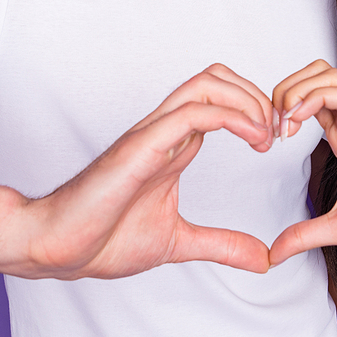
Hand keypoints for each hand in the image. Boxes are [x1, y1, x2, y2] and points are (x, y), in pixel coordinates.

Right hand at [0, 64, 277, 279]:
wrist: (57, 248)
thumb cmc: (102, 239)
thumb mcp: (179, 242)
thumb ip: (222, 245)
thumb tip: (262, 258)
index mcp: (174, 147)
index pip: (221, 101)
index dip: (257, 112)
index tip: (279, 143)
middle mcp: (164, 132)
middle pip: (217, 78)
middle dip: (258, 97)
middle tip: (279, 134)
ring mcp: (152, 135)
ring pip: (206, 84)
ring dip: (248, 102)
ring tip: (267, 136)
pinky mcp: (141, 146)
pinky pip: (192, 113)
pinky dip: (231, 117)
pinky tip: (252, 141)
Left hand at [268, 60, 336, 265]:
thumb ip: (305, 235)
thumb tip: (273, 254)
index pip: (306, 97)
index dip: (278, 108)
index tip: (264, 140)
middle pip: (313, 74)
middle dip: (282, 90)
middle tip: (270, 126)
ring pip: (326, 74)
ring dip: (295, 90)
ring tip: (283, 123)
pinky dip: (314, 97)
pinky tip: (299, 122)